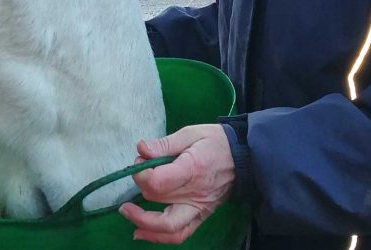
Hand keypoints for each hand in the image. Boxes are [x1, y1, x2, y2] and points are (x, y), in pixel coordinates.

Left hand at [118, 124, 234, 243]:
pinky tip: (140, 232)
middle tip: (138, 170)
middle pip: (158, 198)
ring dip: (143, 221)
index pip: (159, 182)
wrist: (244, 157)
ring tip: (126, 211)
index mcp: (192, 169)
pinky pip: (180, 234)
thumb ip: (164, 144)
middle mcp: (195, 194)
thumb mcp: (190, 133)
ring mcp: (199, 209)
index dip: (141, 174)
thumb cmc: (215, 142)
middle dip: (141, 186)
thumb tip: (141, 149)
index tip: (138, 161)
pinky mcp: (201, 217)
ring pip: (167, 225)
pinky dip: (159, 237)